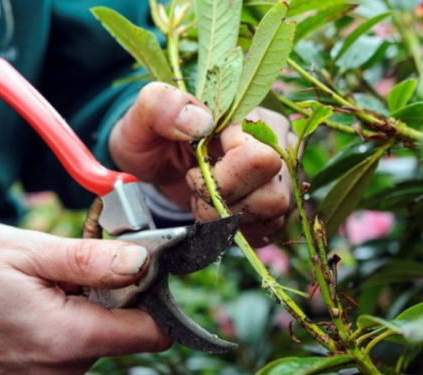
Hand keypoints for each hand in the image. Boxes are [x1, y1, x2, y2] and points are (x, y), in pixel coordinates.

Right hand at [0, 221, 170, 374]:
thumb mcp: (28, 252)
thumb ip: (91, 261)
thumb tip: (142, 261)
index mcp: (67, 339)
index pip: (150, 331)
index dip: (155, 294)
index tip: (143, 263)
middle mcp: (62, 368)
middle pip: (127, 329)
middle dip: (117, 290)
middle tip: (83, 259)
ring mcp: (47, 374)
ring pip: (101, 333)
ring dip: (92, 299)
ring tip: (55, 275)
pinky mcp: (36, 370)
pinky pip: (75, 341)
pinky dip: (73, 313)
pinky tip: (44, 292)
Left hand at [110, 83, 293, 245]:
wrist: (155, 165)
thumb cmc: (151, 138)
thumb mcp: (142, 117)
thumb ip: (161, 106)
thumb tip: (201, 121)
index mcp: (250, 116)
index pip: (258, 159)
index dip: (220, 178)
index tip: (192, 171)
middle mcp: (276, 143)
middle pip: (272, 194)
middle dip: (223, 203)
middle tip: (196, 189)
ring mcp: (280, 175)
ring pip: (273, 214)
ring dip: (228, 218)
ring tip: (204, 200)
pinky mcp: (274, 203)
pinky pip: (268, 229)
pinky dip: (235, 229)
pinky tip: (215, 212)